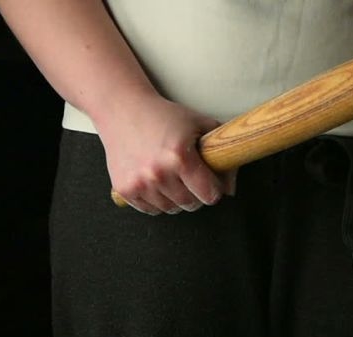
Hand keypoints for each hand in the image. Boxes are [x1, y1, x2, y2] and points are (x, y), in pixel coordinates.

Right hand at [95, 93, 234, 214]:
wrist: (123, 110)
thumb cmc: (165, 116)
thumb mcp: (201, 125)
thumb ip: (223, 154)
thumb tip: (230, 190)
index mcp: (180, 156)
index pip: (209, 195)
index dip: (214, 188)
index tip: (211, 182)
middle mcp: (158, 172)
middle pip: (191, 204)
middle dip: (196, 193)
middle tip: (190, 177)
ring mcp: (139, 183)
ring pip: (171, 209)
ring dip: (176, 198)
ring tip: (172, 175)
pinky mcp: (124, 189)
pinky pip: (151, 210)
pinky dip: (157, 201)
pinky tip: (155, 180)